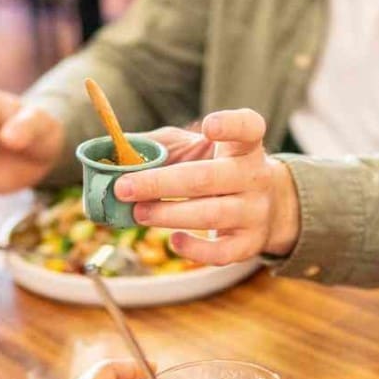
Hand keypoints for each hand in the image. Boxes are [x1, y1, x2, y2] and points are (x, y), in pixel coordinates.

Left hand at [116, 109, 300, 264]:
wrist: (265, 208)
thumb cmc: (216, 172)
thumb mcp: (197, 151)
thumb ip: (161, 147)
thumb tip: (113, 148)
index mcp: (244, 146)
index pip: (248, 127)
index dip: (230, 125)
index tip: (208, 126)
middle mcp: (255, 177)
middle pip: (207, 178)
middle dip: (161, 183)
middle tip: (124, 188)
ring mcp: (255, 212)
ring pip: (211, 215)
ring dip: (168, 215)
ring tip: (138, 213)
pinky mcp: (249, 243)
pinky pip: (221, 252)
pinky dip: (195, 249)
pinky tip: (173, 241)